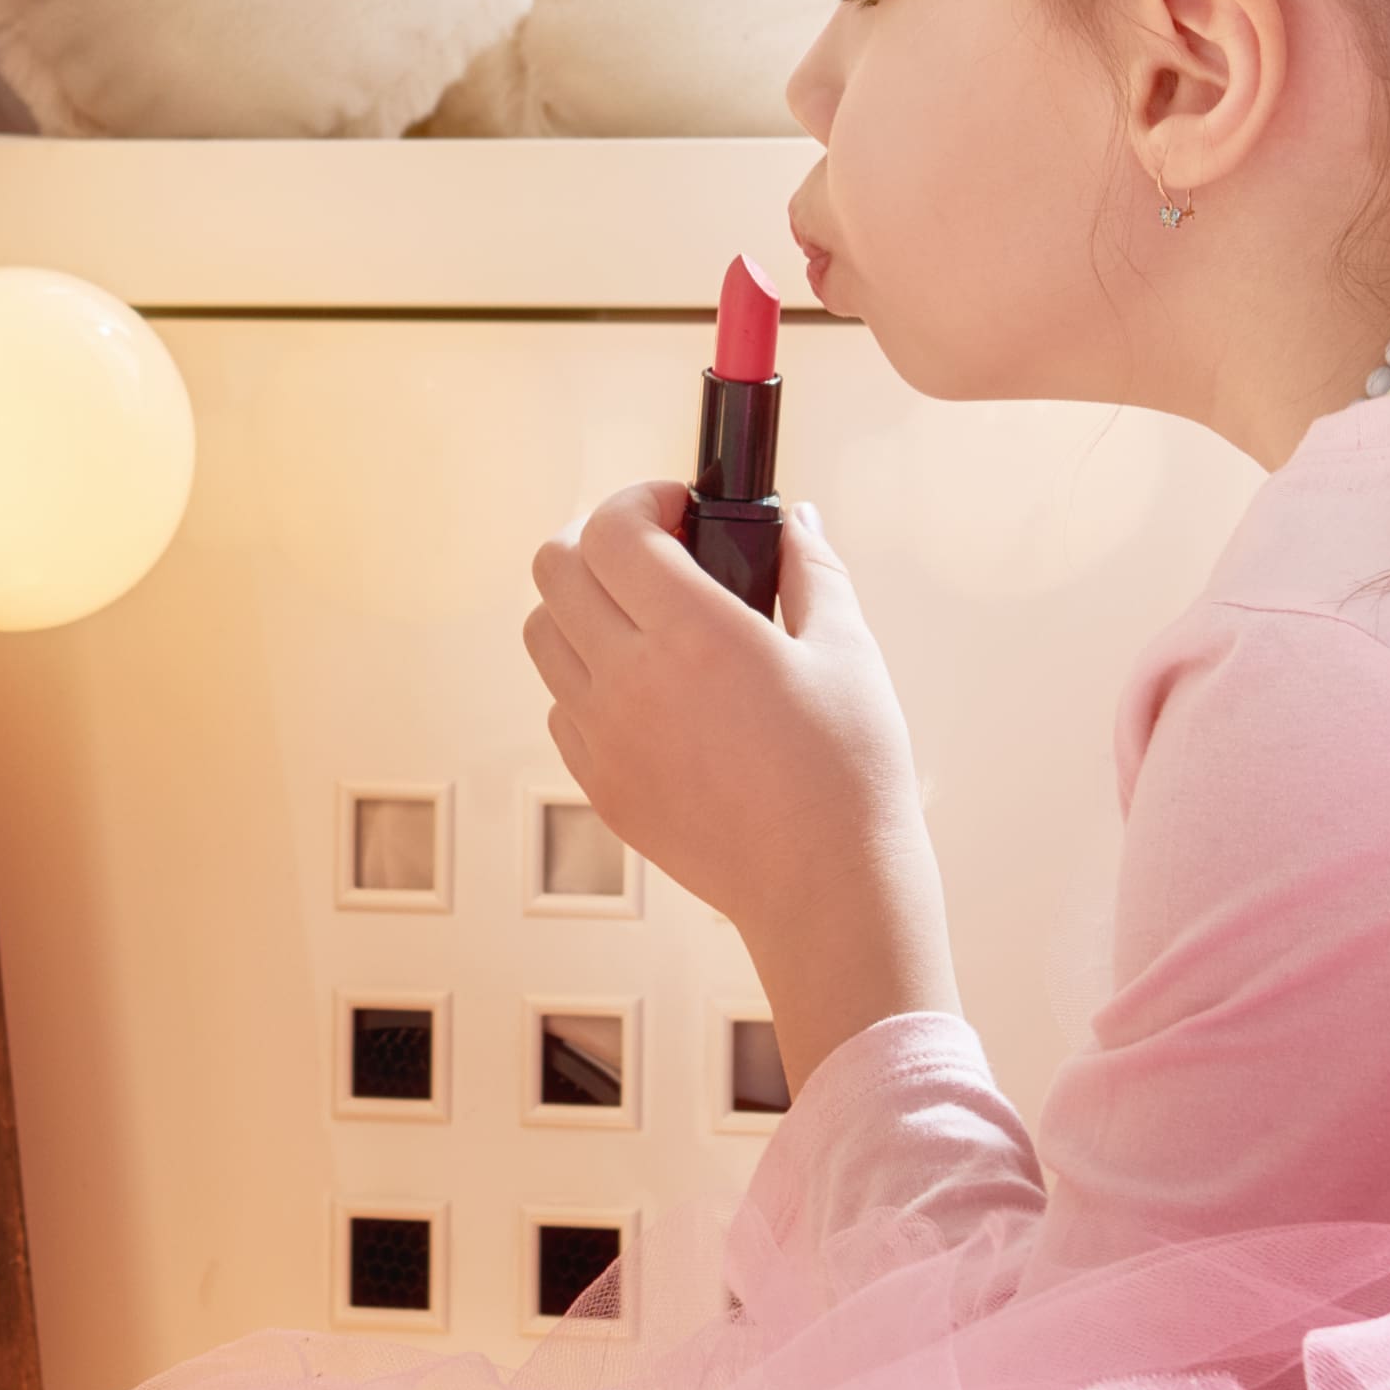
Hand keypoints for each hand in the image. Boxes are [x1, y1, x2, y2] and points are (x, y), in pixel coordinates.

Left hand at [521, 486, 953, 1079]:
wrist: (825, 887)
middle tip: (652, 553)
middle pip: (552, 569)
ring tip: (645, 620)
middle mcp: (631, 682)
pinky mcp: (600, 785)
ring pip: (541, 636)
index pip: (611, 530)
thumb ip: (813, 570)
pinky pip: (559, 706)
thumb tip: (797, 523)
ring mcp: (605, 738)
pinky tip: (648, 690)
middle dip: (597, 541)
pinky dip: (587, 680)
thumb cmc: (847, 774)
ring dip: (582, 608)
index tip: (677, 509)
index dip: (639, 501)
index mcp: (695, 635)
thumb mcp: (848, 652)